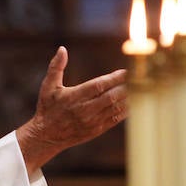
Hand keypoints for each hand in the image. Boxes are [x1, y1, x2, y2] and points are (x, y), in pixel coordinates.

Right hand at [15, 47, 127, 173]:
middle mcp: (84, 110)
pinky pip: (115, 120)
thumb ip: (56, 67)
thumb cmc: (47, 108)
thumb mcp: (48, 86)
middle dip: (125, 87)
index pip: (99, 85)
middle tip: (137, 78)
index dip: (114, 78)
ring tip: (140, 89)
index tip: (125, 71)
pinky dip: (125, 112)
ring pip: (115, 108)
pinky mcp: (96, 130)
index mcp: (74, 97)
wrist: (46, 136)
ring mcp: (91, 121)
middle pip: (111, 97)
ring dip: (128, 98)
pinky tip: (133, 103)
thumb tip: (62, 49)